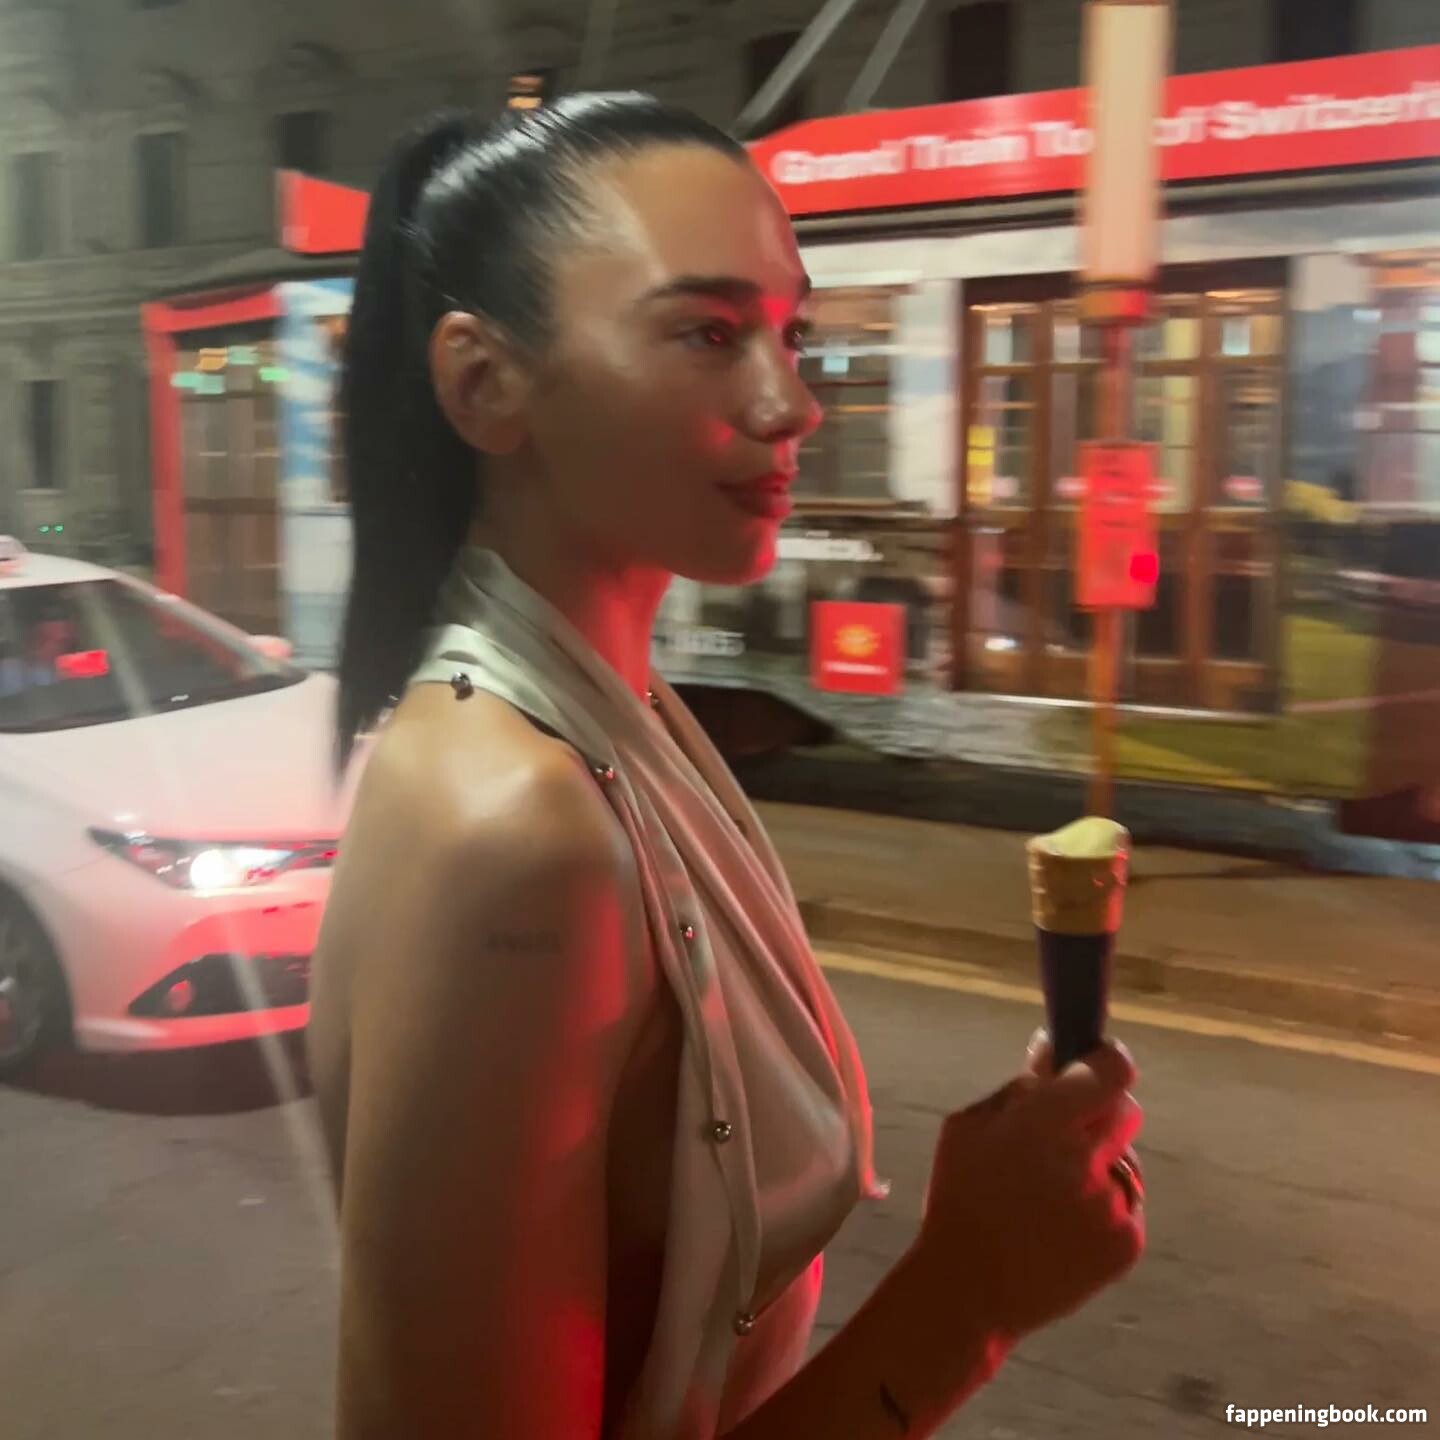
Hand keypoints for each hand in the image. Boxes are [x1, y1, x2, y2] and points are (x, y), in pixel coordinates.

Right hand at [914, 1038, 1143, 1345]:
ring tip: (1055, 1195)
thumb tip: (1055, 1054)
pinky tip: (1064, 1226)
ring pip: (1127, 1159)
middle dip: (1101, 1112)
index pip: (1112, 1071)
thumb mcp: (968, 1127)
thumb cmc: (960, 1199)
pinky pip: (1126, 1204)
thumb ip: (1019, 1088)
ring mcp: (1114, 1205)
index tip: (1092, 1062)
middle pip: (1127, 1109)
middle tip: (1069, 1131)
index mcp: (1044, 1124)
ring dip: (1100, 1164)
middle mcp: (1087, 1160)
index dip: (1106, 1061)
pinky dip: (1103, 1207)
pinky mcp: (1129, 1242)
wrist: (969, 1291)